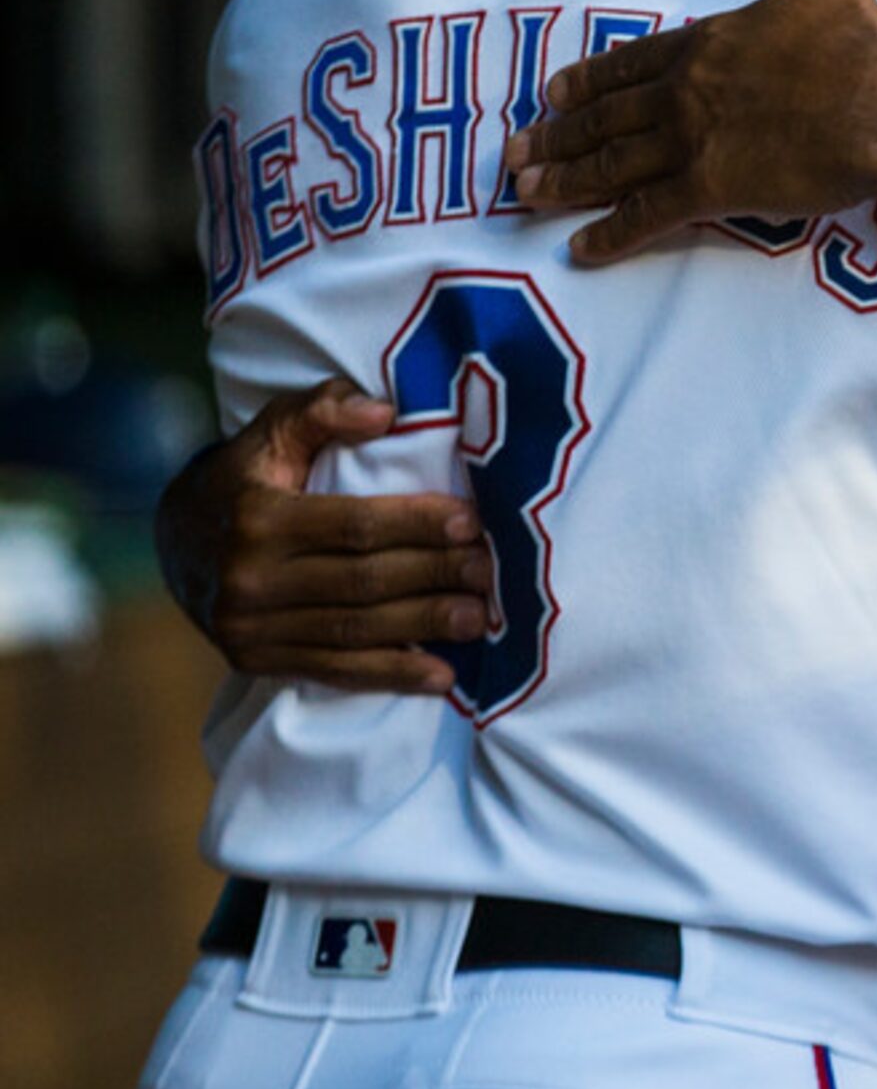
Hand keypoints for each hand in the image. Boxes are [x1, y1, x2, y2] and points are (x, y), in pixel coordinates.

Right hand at [156, 377, 490, 693]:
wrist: (173, 540)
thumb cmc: (244, 477)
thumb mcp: (271, 431)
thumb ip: (322, 411)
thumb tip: (383, 414)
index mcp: (259, 520)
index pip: (354, 526)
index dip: (416, 525)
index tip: (471, 523)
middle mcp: (251, 580)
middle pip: (363, 581)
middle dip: (435, 575)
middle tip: (491, 571)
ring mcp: (251, 628)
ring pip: (355, 629)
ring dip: (425, 627)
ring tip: (480, 618)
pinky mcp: (256, 659)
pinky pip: (333, 670)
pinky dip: (391, 676)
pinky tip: (441, 676)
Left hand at [505, 0, 876, 261]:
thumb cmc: (860, 47)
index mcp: (708, 43)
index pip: (631, 60)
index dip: (588, 78)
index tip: (550, 93)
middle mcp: (685, 90)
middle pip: (606, 115)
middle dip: (556, 134)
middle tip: (515, 152)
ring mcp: (692, 141)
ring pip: (611, 163)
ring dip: (564, 180)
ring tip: (526, 194)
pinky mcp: (712, 189)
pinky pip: (648, 215)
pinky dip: (611, 234)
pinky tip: (580, 248)